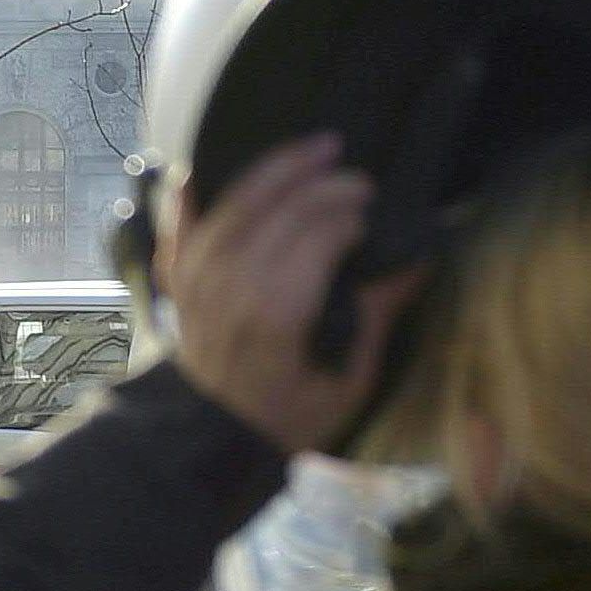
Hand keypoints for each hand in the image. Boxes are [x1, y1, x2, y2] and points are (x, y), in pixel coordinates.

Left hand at [160, 135, 426, 453]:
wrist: (212, 441)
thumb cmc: (287, 416)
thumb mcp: (346, 381)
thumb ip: (374, 318)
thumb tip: (413, 265)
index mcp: (278, 314)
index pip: (317, 239)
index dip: (346, 215)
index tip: (372, 208)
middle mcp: (233, 289)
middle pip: (279, 216)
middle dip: (322, 186)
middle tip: (356, 177)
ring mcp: (199, 283)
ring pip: (233, 211)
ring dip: (272, 172)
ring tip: (311, 149)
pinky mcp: (179, 285)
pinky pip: (177, 233)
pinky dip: (184, 201)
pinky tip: (194, 171)